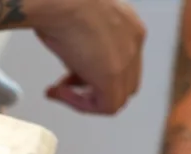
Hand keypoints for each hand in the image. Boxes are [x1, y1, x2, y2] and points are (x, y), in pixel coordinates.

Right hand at [32, 0, 144, 114]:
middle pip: (124, 83)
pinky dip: (82, 105)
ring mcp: (127, 59)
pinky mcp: (113, 76)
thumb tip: (76, 62)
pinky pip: (106, 106)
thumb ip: (88, 43)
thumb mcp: (81, 21)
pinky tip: (61, 93)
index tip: (72, 73)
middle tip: (67, 85)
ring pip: (117, 98)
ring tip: (60, 91)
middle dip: (95, 88)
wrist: (57, 0)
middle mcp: (133, 41)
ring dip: (87, 100)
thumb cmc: (59, 3)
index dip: (96, 74)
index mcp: (128, 25)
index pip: (123, 63)